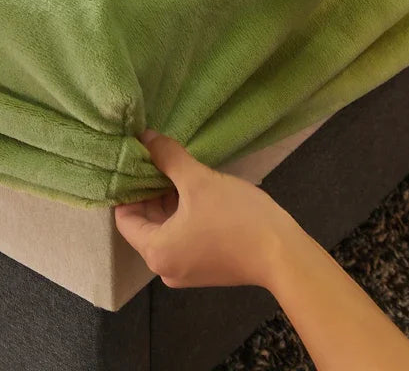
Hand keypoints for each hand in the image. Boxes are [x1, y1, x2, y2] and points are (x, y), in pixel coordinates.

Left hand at [115, 130, 303, 288]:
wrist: (284, 255)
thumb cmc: (235, 218)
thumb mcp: (198, 181)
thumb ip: (167, 157)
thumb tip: (145, 137)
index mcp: (155, 252)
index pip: (124, 217)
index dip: (126, 187)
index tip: (134, 161)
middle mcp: (164, 267)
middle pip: (144, 224)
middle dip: (149, 190)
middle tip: (154, 159)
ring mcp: (186, 271)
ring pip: (165, 229)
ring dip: (167, 200)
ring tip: (174, 168)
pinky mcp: (206, 268)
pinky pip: (182, 238)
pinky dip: (182, 215)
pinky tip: (193, 189)